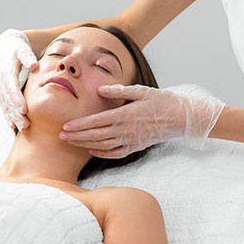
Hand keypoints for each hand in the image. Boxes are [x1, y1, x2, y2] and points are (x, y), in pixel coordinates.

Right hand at [0, 28, 38, 129]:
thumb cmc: (16, 48)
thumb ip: (27, 57)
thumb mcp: (22, 48)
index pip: (11, 87)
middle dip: (16, 113)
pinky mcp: (0, 91)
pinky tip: (12, 125)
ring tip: (23, 127)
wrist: (3, 48)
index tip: (24, 109)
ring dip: (13, 117)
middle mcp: (1, 81)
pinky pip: (3, 105)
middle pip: (8, 100)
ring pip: (5, 105)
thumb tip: (34, 66)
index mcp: (7, 71)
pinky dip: (7, 115)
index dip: (17, 99)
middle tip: (26, 124)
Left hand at [59, 84, 225, 157]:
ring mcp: (131, 140)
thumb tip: (101, 90)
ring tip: (71, 142)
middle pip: (96, 135)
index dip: (80, 125)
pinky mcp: (136, 146)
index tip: (66, 126)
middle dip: (77, 136)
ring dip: (85, 144)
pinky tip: (92, 151)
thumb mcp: (142, 91)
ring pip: (103, 145)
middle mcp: (126, 130)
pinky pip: (116, 153)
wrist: (183, 118)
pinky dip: (102, 153)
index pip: (97, 122)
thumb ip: (119, 91)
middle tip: (61, 136)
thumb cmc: (163, 100)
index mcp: (126, 115)